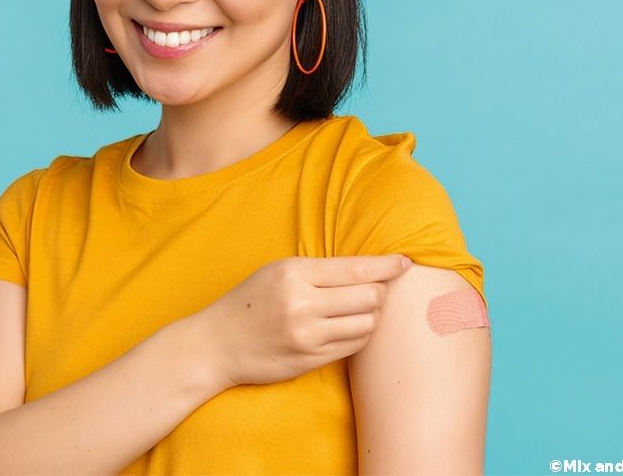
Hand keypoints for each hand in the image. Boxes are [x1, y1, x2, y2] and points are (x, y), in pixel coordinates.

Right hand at [195, 255, 411, 388]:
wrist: (217, 344)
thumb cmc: (250, 301)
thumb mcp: (277, 271)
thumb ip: (319, 270)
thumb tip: (370, 269)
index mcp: (294, 273)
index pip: (356, 268)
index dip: (387, 265)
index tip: (405, 262)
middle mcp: (302, 304)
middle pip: (369, 296)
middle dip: (379, 292)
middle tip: (375, 289)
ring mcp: (307, 336)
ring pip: (366, 323)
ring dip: (370, 316)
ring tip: (358, 310)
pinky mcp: (309, 360)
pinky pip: (353, 346)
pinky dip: (358, 335)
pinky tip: (348, 328)